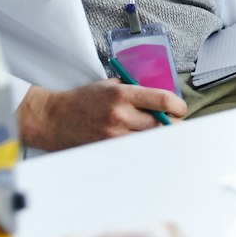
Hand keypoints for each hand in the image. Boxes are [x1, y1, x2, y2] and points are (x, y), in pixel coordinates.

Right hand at [17, 80, 186, 150]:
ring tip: (160, 134)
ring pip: (151, 141)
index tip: (180, 109)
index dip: (179, 106)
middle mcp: (121, 115)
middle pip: (163, 125)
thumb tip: (164, 101)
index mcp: (123, 94)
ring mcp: (114, 135)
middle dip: (173, 125)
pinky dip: (145, 148)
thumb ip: (137, 90)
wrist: (54, 118)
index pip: (164, 101)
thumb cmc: (85, 99)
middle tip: (175, 124)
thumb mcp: (111, 85)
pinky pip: (136, 151)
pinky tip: (145, 144)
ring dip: (160, 138)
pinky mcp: (108, 149)